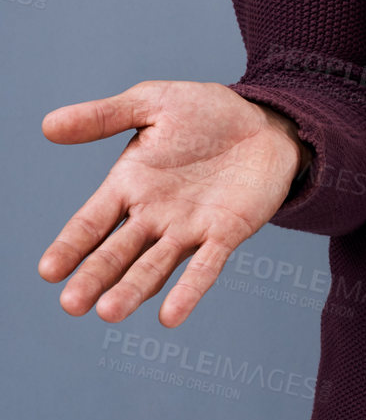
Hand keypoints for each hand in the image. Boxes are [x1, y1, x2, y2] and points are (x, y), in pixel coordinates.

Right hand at [39, 81, 309, 327]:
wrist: (264, 122)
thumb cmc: (206, 113)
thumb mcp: (152, 103)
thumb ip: (103, 116)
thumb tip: (47, 125)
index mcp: (129, 186)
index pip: (90, 223)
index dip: (70, 246)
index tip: (48, 271)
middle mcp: (153, 216)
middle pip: (116, 253)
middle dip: (95, 277)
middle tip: (72, 305)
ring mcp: (188, 229)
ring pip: (154, 266)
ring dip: (132, 290)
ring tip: (109, 312)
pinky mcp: (225, 234)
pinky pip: (205, 267)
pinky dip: (188, 291)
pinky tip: (170, 316)